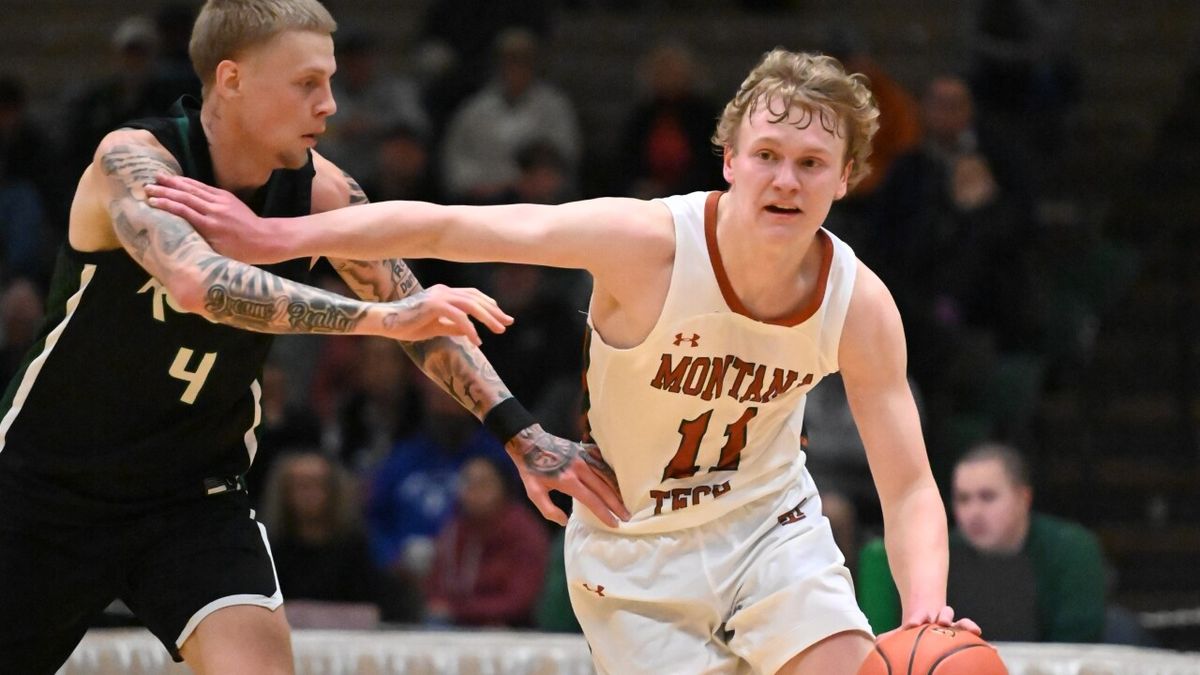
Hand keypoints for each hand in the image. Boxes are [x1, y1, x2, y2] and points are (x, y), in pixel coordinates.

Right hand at [146, 175, 288, 263]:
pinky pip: (204, 188)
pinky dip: (189, 183)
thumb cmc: (239, 252)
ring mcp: (221, 202)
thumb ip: (197, 242)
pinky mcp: (226, 196)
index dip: (167, 205)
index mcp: (211, 227)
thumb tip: (175, 238)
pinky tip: (178, 180)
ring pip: (194, 189)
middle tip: (146, 187)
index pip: (184, 212)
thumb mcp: (217, 252)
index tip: (151, 202)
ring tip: (157, 178)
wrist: (264, 239)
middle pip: (186, 198)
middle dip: (165, 191)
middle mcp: (215, 211)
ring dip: (174, 183)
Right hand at [383, 284, 512, 345]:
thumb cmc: (407, 325)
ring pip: (471, 305)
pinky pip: (459, 318)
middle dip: (494, 311)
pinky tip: (477, 341)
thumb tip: (470, 331)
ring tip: (499, 330)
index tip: (502, 316)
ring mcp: (439, 296)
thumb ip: (453, 327)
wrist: (385, 322)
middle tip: (508, 322)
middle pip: (476, 298)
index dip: (489, 304)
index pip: (472, 295)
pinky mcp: (434, 305)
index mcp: (444, 293)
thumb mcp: (436, 327)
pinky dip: (470, 329)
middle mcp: (444, 291)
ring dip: (488, 318)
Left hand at [506, 425, 629, 526]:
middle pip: (604, 489)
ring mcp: (584, 457)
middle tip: (627, 516)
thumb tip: (564, 522)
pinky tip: (618, 482)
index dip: (605, 513)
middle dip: (617, 505)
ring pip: (607, 475)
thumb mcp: (534, 492)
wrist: (530, 442)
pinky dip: (612, 473)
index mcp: (568, 481)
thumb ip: (548, 510)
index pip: (592, 500)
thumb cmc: (531, 469)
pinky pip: (603, 462)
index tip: (614, 523)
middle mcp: (580, 468)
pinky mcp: (585, 449)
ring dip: (617, 490)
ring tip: (625, 502)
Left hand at [882, 606, 980, 638]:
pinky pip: (973, 638)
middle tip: (943, 621)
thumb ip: (891, 636)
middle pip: (944, 615)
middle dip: (945, 616)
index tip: (914, 623)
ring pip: (960, 623)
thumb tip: (877, 642)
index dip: (917, 619)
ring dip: (965, 624)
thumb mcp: (903, 631)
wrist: (930, 616)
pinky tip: (994, 651)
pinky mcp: (963, 633)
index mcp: (923, 620)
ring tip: (974, 629)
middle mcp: (940, 620)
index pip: (920, 618)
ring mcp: (953, 626)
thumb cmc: (916, 628)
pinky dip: (983, 643)